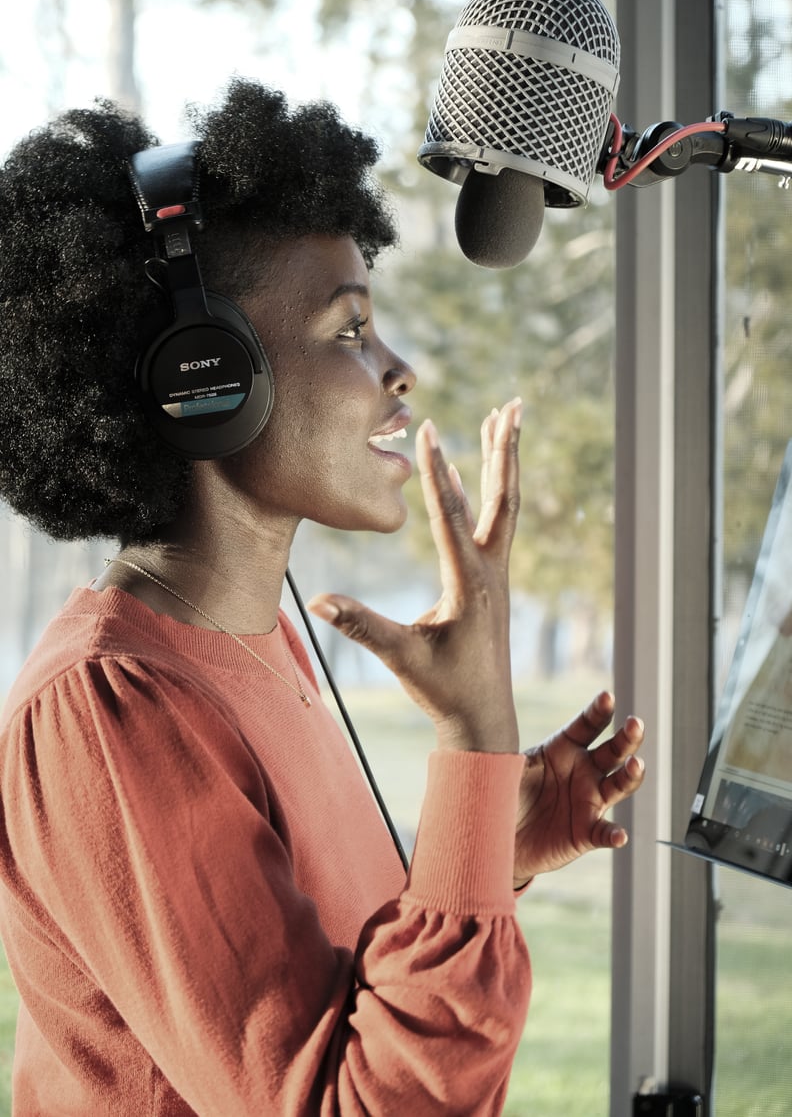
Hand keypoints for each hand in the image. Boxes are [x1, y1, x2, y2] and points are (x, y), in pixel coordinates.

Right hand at [307, 401, 522, 753]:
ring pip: (503, 508)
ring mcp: (498, 577)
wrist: (484, 719)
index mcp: (471, 586)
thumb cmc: (443, 690)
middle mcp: (493, 574)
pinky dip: (484, 495)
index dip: (438, 473)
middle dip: (504, 451)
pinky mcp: (493, 584)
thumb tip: (317, 602)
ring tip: (503, 421)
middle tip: (513, 406)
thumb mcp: (400, 657)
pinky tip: (470, 477)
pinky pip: (493, 528)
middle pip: (503, 499)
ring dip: (501, 464)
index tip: (432, 430)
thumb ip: (361, 626)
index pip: (452, 517)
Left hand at [513, 691, 644, 885]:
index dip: (598, 711)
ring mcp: (589, 801)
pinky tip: (619, 835)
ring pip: (619, 785)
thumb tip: (499, 735)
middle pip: (613, 750)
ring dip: (631, 775)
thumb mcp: (505, 768)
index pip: (587, 725)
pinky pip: (605, 832)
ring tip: (635, 765)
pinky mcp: (587, 832)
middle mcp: (583, 771)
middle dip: (627, 737)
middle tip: (635, 724)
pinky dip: (614, 834)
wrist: (497, 834)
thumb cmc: (503, 792)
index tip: (606, 697)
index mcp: (564, 748)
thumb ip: (511, 754)